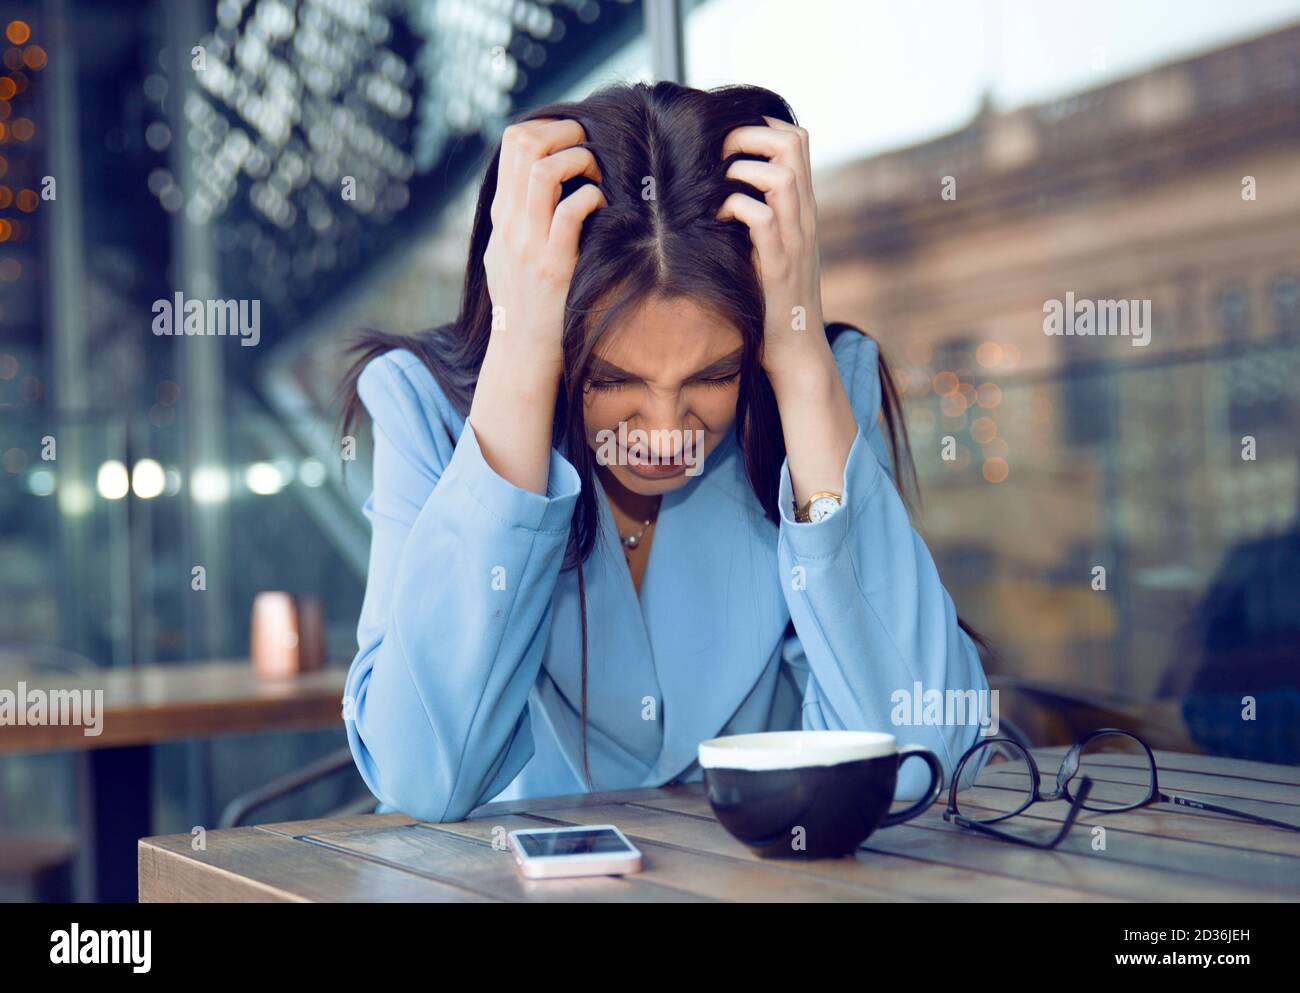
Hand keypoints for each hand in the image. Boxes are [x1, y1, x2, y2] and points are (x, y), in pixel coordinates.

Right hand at [483, 117, 606, 379]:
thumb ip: (515, 219)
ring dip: (579, 160)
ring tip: (596, 175)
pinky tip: (602, 208)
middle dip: (565, 133)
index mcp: (502, 215)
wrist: (522, 350)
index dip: (546, 127)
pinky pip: (571, 211)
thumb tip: (535, 186)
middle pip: (525, 146)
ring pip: (545, 172)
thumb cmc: (524, 302)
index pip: (511, 144)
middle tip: (589, 145)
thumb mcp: (505, 254)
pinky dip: (592, 197)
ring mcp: (530, 243)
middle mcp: (511, 223)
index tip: (572, 137)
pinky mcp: (554, 265)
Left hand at [715, 115, 830, 386]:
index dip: (763, 124)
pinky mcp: (778, 265)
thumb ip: (761, 213)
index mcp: (802, 207)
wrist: (794, 349)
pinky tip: (719, 220)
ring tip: (720, 187)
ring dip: (743, 170)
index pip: (797, 138)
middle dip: (751, 134)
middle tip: (722, 153)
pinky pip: (762, 218)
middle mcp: (804, 216)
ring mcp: (795, 239)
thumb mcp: (771, 245)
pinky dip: (735, 208)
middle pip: (795, 142)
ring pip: (782, 176)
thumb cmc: (772, 299)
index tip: (730, 137)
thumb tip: (722, 185)